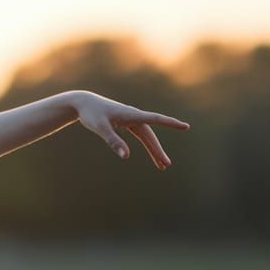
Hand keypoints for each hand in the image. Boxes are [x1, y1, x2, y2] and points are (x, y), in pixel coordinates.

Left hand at [71, 90, 189, 169]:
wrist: (83, 103)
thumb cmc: (91, 114)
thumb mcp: (101, 128)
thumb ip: (113, 141)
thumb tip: (127, 157)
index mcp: (131, 114)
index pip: (155, 120)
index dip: (170, 124)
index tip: (185, 127)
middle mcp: (134, 116)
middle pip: (150, 135)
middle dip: (158, 150)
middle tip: (165, 165)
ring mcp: (131, 119)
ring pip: (147, 137)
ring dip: (154, 150)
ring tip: (162, 166)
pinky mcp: (126, 123)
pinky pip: (141, 135)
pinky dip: (147, 145)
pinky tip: (152, 153)